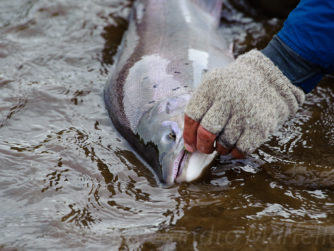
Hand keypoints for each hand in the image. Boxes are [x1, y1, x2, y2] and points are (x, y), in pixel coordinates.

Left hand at [183, 50, 304, 156]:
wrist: (271, 78)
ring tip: (223, 143)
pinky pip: (241, 149)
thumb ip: (200, 108)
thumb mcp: (214, 85)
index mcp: (211, 87)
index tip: (190, 145)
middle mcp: (227, 98)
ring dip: (220, 149)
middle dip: (203, 146)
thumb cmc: (235, 86)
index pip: (192, 116)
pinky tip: (235, 145)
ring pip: (223, 144)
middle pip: (206, 133)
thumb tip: (189, 141)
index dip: (188, 135)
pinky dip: (235, 152)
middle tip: (205, 148)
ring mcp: (245, 112)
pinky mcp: (261, 125)